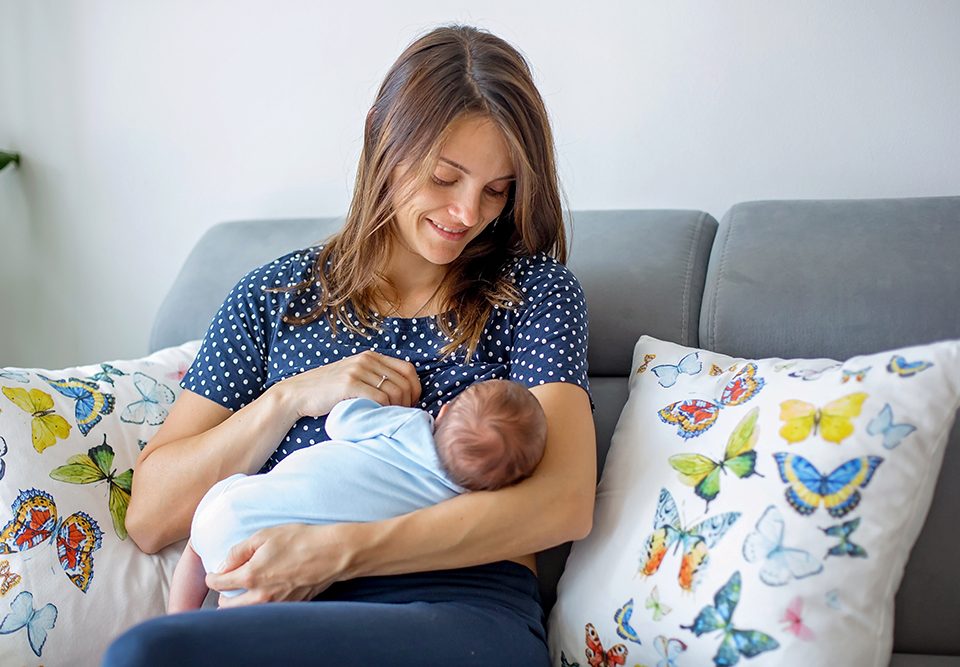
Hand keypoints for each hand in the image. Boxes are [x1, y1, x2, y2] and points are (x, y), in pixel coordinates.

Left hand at [206, 523, 354, 607]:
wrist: (331, 554)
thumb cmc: (299, 540)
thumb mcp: (264, 536)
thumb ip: (239, 550)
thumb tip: (223, 564)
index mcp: (251, 576)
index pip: (218, 584)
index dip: (212, 577)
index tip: (214, 574)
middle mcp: (261, 595)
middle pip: (228, 607)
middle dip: (223, 595)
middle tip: (228, 584)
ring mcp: (276, 604)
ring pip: (247, 612)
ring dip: (240, 604)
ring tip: (245, 590)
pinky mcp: (290, 606)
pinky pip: (267, 611)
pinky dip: (260, 605)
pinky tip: (267, 591)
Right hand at [273, 350, 421, 418]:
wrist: (298, 394)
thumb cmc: (328, 391)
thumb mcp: (354, 376)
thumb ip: (375, 378)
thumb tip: (403, 393)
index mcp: (371, 356)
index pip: (408, 370)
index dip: (416, 389)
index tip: (411, 404)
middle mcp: (367, 360)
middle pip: (405, 382)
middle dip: (409, 402)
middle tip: (402, 416)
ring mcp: (357, 370)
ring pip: (395, 391)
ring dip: (398, 408)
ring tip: (391, 418)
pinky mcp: (349, 384)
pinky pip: (380, 398)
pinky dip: (384, 410)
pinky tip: (379, 417)